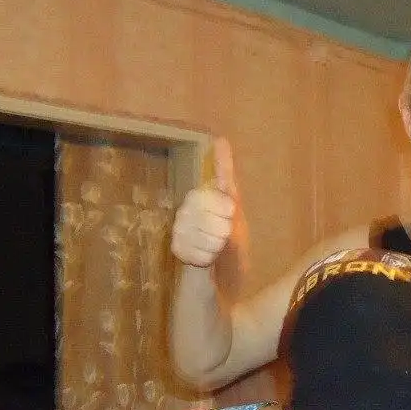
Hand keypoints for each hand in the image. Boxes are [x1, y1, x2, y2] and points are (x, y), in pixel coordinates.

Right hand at [171, 136, 238, 267]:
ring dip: (218, 246)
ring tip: (217, 247)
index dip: (224, 209)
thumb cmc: (231, 234)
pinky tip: (207, 258)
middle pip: (209, 217)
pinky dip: (208, 258)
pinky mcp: (176, 248)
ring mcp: (179, 229)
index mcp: (200, 196)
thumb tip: (219, 138)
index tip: (230, 214)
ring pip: (205, 236)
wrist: (225, 271)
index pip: (209, 196)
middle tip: (224, 235)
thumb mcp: (234, 203)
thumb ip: (225, 172)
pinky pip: (197, 253)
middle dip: (224, 230)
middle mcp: (185, 209)